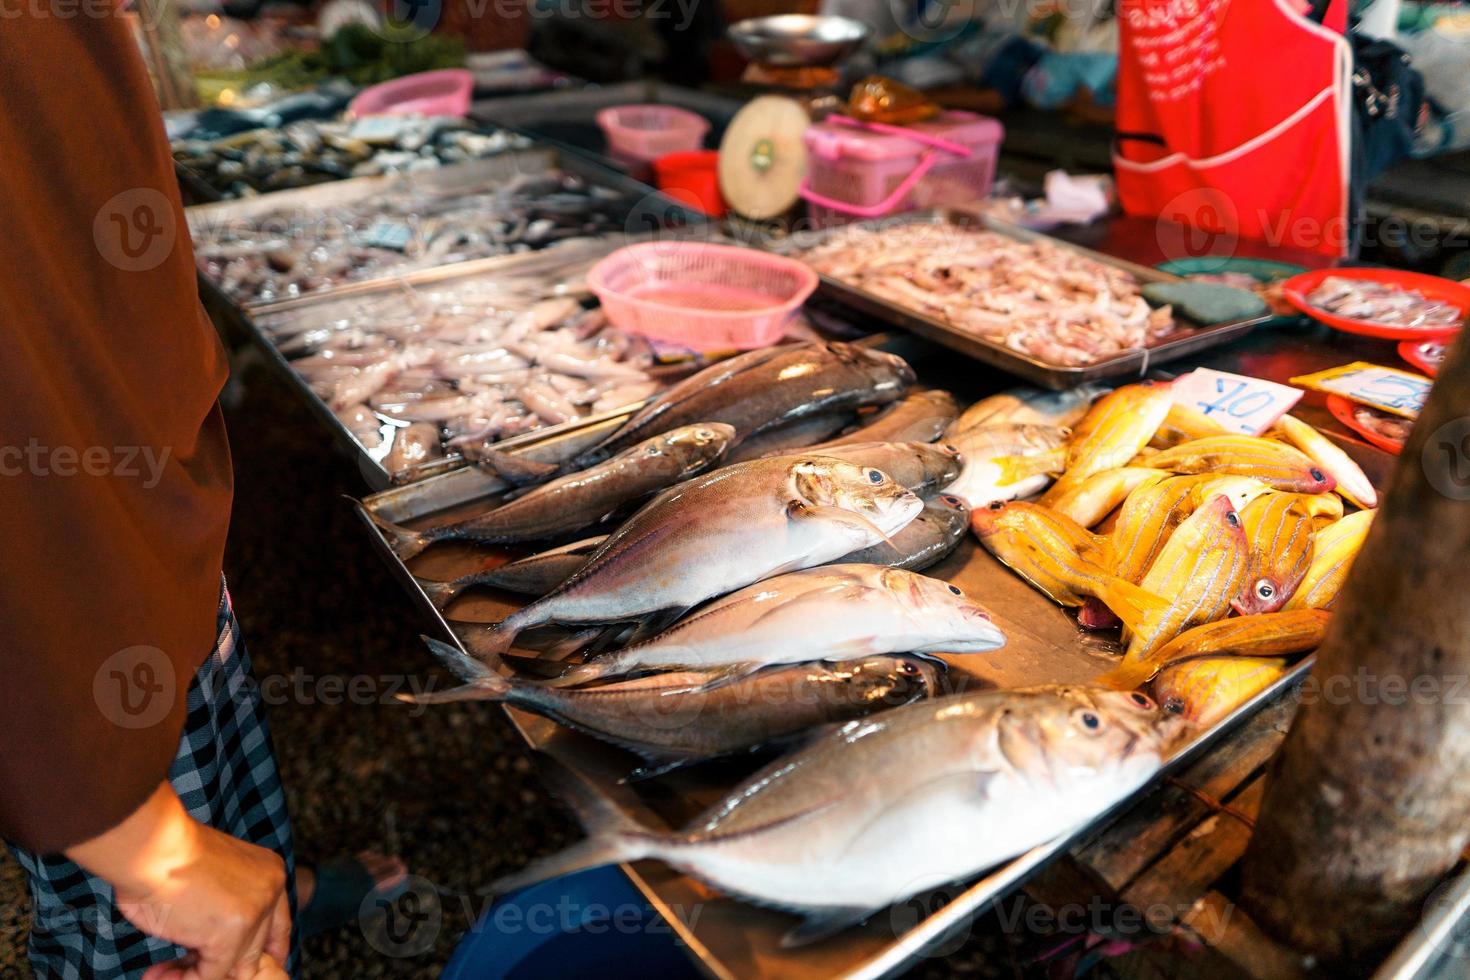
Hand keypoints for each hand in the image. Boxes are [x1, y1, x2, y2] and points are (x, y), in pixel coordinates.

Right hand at [66, 783, 290, 979]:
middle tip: (179, 970)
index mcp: (270, 873)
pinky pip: (210, 974)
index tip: (257, 970)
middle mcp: (270, 892)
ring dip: (196, 974)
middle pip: (255, 949)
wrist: (151, 847)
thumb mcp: (214, 876)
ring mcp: (253, 915)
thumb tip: (221, 954)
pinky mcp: (229, 937)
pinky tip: (158, 975)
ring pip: (234, 966)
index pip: (279, 925)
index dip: (269, 952)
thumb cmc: (168, 855)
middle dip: (222, 967)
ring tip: (162, 974)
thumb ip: (227, 907)